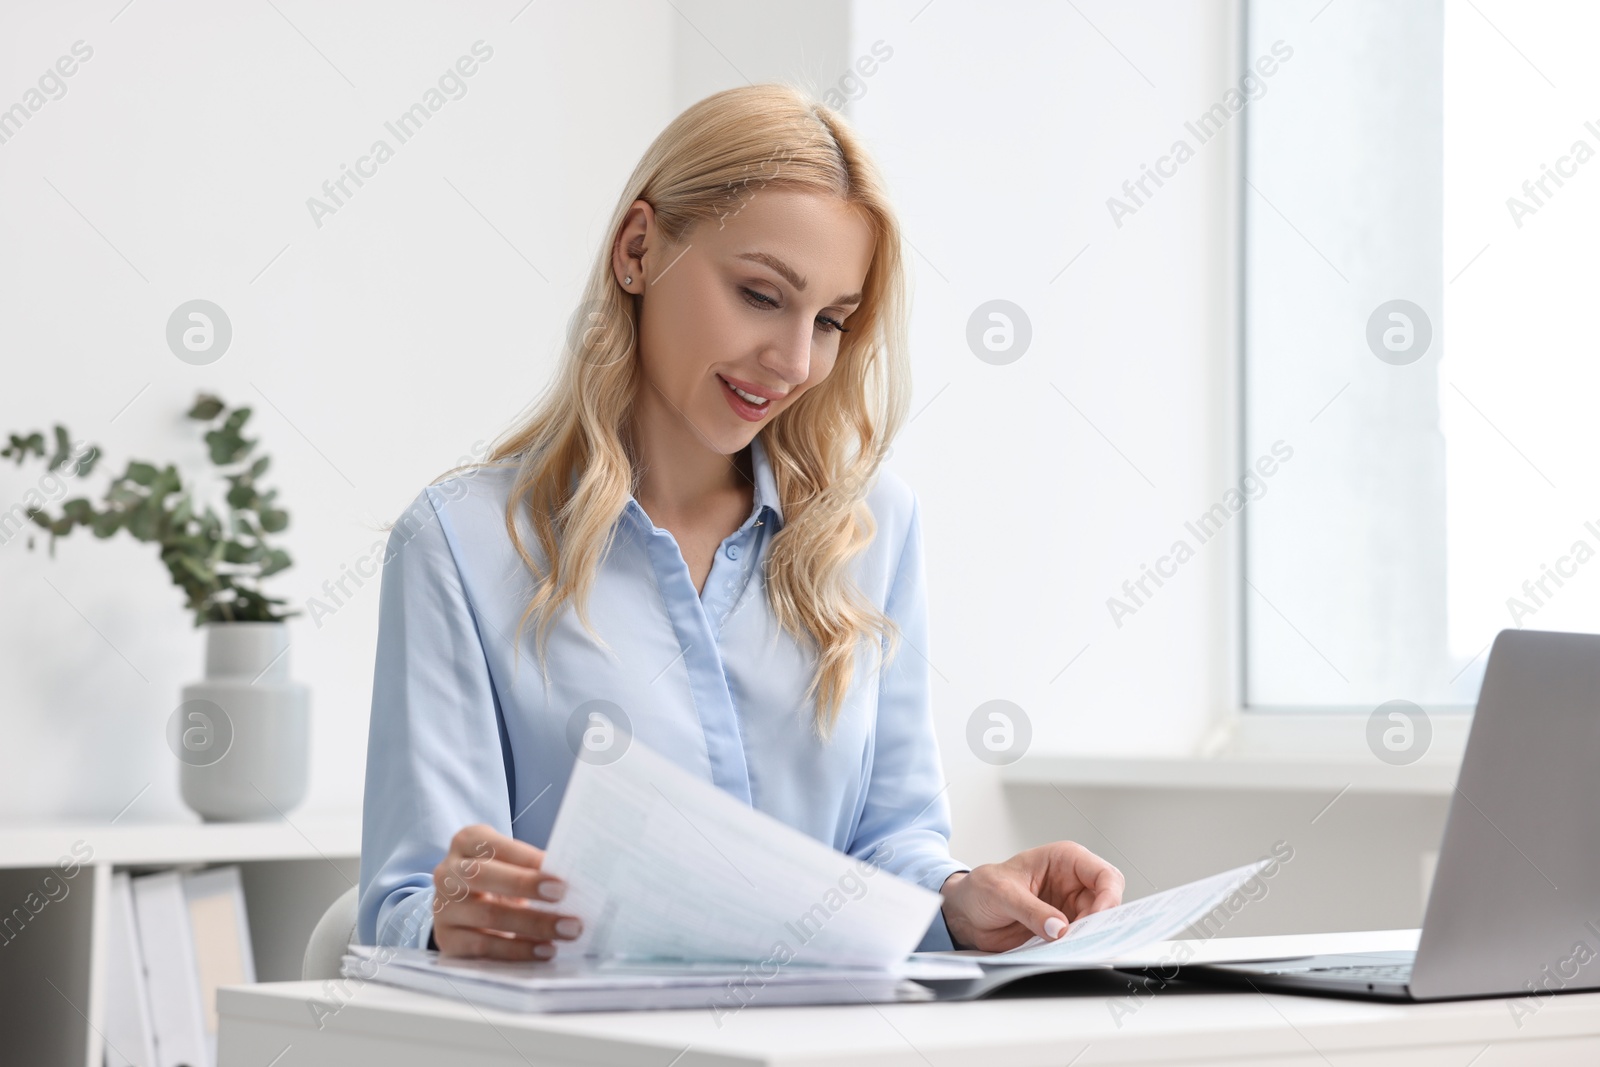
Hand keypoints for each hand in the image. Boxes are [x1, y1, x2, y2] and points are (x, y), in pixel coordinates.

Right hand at [431, 823, 582, 959]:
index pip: (496, 845)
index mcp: (467, 842)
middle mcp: (448, 871)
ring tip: (566, 930)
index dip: (527, 858)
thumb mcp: (509, 864)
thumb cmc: (498, 879)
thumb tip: (577, 880)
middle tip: (564, 895)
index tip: (560, 872)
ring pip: (487, 915)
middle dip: (526, 885)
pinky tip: (544, 950)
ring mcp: (442, 907)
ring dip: (532, 924)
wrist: (464, 909)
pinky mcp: (446, 939)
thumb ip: (532, 867)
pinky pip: (483, 947)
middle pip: (482, 875)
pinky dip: (517, 950)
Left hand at [939, 841, 1124, 951]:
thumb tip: (1059, 928)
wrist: (965, 912)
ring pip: (1098, 924)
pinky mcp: (1063, 929)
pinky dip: (1078, 948)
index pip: (1103, 875)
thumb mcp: (1002, 893)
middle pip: (1108, 902)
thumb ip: (1031, 910)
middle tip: (1085, 939)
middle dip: (1102, 922)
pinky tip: (1067, 954)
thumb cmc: (981, 888)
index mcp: (1064, 859)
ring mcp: (1069, 908)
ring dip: (1090, 938)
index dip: (1108, 897)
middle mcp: (1072, 883)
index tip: (1096, 919)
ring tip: (1074, 949)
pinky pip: (1081, 940)